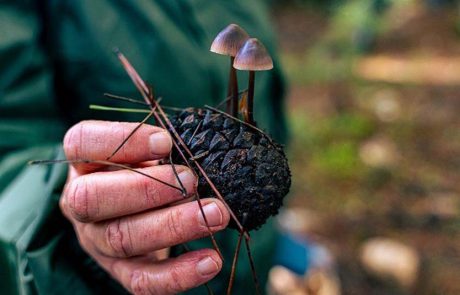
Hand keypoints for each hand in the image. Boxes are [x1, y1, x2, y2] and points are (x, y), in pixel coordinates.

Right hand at [60, 120, 229, 293]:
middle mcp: (79, 204)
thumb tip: (195, 150)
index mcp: (83, 164)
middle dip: (146, 189)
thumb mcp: (143, 153)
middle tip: (191, 181)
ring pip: (122, 239)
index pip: (81, 143)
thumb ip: (159, 150)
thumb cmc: (142, 171)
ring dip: (173, 226)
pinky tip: (210, 261)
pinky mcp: (121, 271)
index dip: (121, 140)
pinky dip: (178, 274)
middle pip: (93, 199)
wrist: (131, 212)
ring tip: (214, 215)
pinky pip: (143, 281)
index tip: (166, 142)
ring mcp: (97, 241)